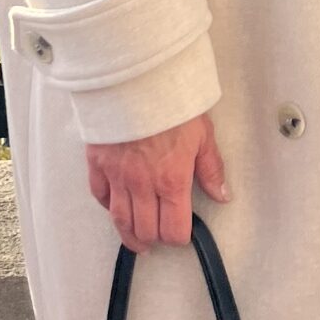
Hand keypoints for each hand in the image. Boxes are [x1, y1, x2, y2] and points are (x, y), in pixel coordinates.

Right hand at [86, 114, 229, 250]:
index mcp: (172, 181)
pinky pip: (99, 196)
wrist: (136, 79)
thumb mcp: (203, 134)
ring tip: (137, 240)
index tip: (182, 233)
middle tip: (160, 236)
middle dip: (155, 238)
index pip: (173, 229)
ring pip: (120, 220)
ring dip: (130, 234)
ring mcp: (117, 176)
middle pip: (146, 230)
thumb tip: (221, 195)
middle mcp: (142, 185)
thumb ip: (211, 169)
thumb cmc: (170, 103)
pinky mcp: (98, 163)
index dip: (179, 237)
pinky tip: (116, 207)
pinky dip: (108, 206)